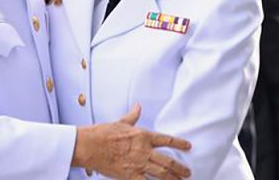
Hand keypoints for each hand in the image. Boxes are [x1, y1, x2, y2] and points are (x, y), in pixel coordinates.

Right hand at [72, 104, 191, 178]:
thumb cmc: (102, 133)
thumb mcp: (120, 122)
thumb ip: (132, 116)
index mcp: (143, 136)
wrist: (89, 145)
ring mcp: (138, 164)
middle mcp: (144, 150)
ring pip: (162, 173)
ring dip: (173, 178)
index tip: (188, 146)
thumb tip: (138, 106)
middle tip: (187, 172)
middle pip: (168, 160)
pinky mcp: (130, 176)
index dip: (179, 143)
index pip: (166, 139)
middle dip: (180, 168)